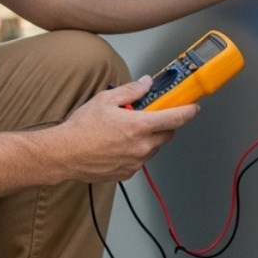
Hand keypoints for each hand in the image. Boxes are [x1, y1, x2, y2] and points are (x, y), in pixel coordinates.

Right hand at [49, 76, 198, 182]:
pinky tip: (119, 145)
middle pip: (167, 134)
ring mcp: (135, 162)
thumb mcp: (105, 100)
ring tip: (127, 131)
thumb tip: (145, 84)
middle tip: (150, 116)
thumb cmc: (81, 129)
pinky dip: (136, 151)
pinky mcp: (127, 173)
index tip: (194, 107)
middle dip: (164, 124)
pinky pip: (140, 160)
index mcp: (139, 126)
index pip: (175, 118)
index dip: (188, 111)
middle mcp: (141, 146)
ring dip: (149, 138)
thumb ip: (131, 91)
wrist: (64, 154)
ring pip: (154, 148)